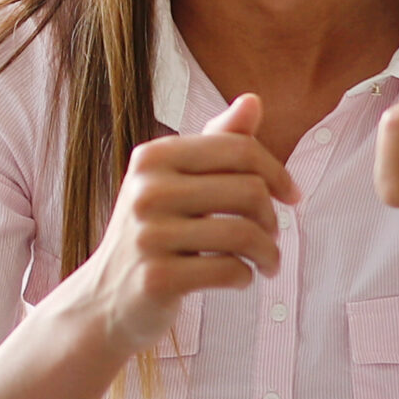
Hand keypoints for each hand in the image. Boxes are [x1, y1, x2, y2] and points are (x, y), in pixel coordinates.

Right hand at [56, 94, 300, 356]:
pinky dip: (246, 277)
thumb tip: (253, 100)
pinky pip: (230, 270)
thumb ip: (217, 142)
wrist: (107, 298)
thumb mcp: (177, 181)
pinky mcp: (157, 278)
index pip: (239, 148)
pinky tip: (240, 278)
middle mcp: (146, 191)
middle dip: (273, 218)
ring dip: (269, 253)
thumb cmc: (153, 233)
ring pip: (244, 234)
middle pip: (248, 190)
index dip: (277, 172)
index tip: (291, 196)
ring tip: (268, 262)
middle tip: (272, 237)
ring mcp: (148, 236)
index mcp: (153, 157)